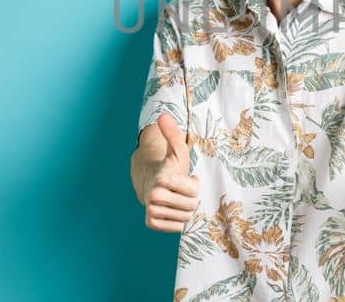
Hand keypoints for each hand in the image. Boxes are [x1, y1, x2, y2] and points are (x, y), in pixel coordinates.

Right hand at [143, 113, 199, 232]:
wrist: (152, 185)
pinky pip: (177, 228)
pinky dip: (179, 221)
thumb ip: (173, 134)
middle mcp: (153, 196)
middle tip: (183, 192)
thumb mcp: (177, 152)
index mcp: (162, 178)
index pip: (193, 190)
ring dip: (186, 210)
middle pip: (191, 205)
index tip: (187, 179)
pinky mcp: (151, 223)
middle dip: (191, 199)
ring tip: (178, 200)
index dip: (194, 185)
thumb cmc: (170, 169)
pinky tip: (174, 211)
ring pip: (185, 218)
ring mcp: (151, 210)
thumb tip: (163, 116)